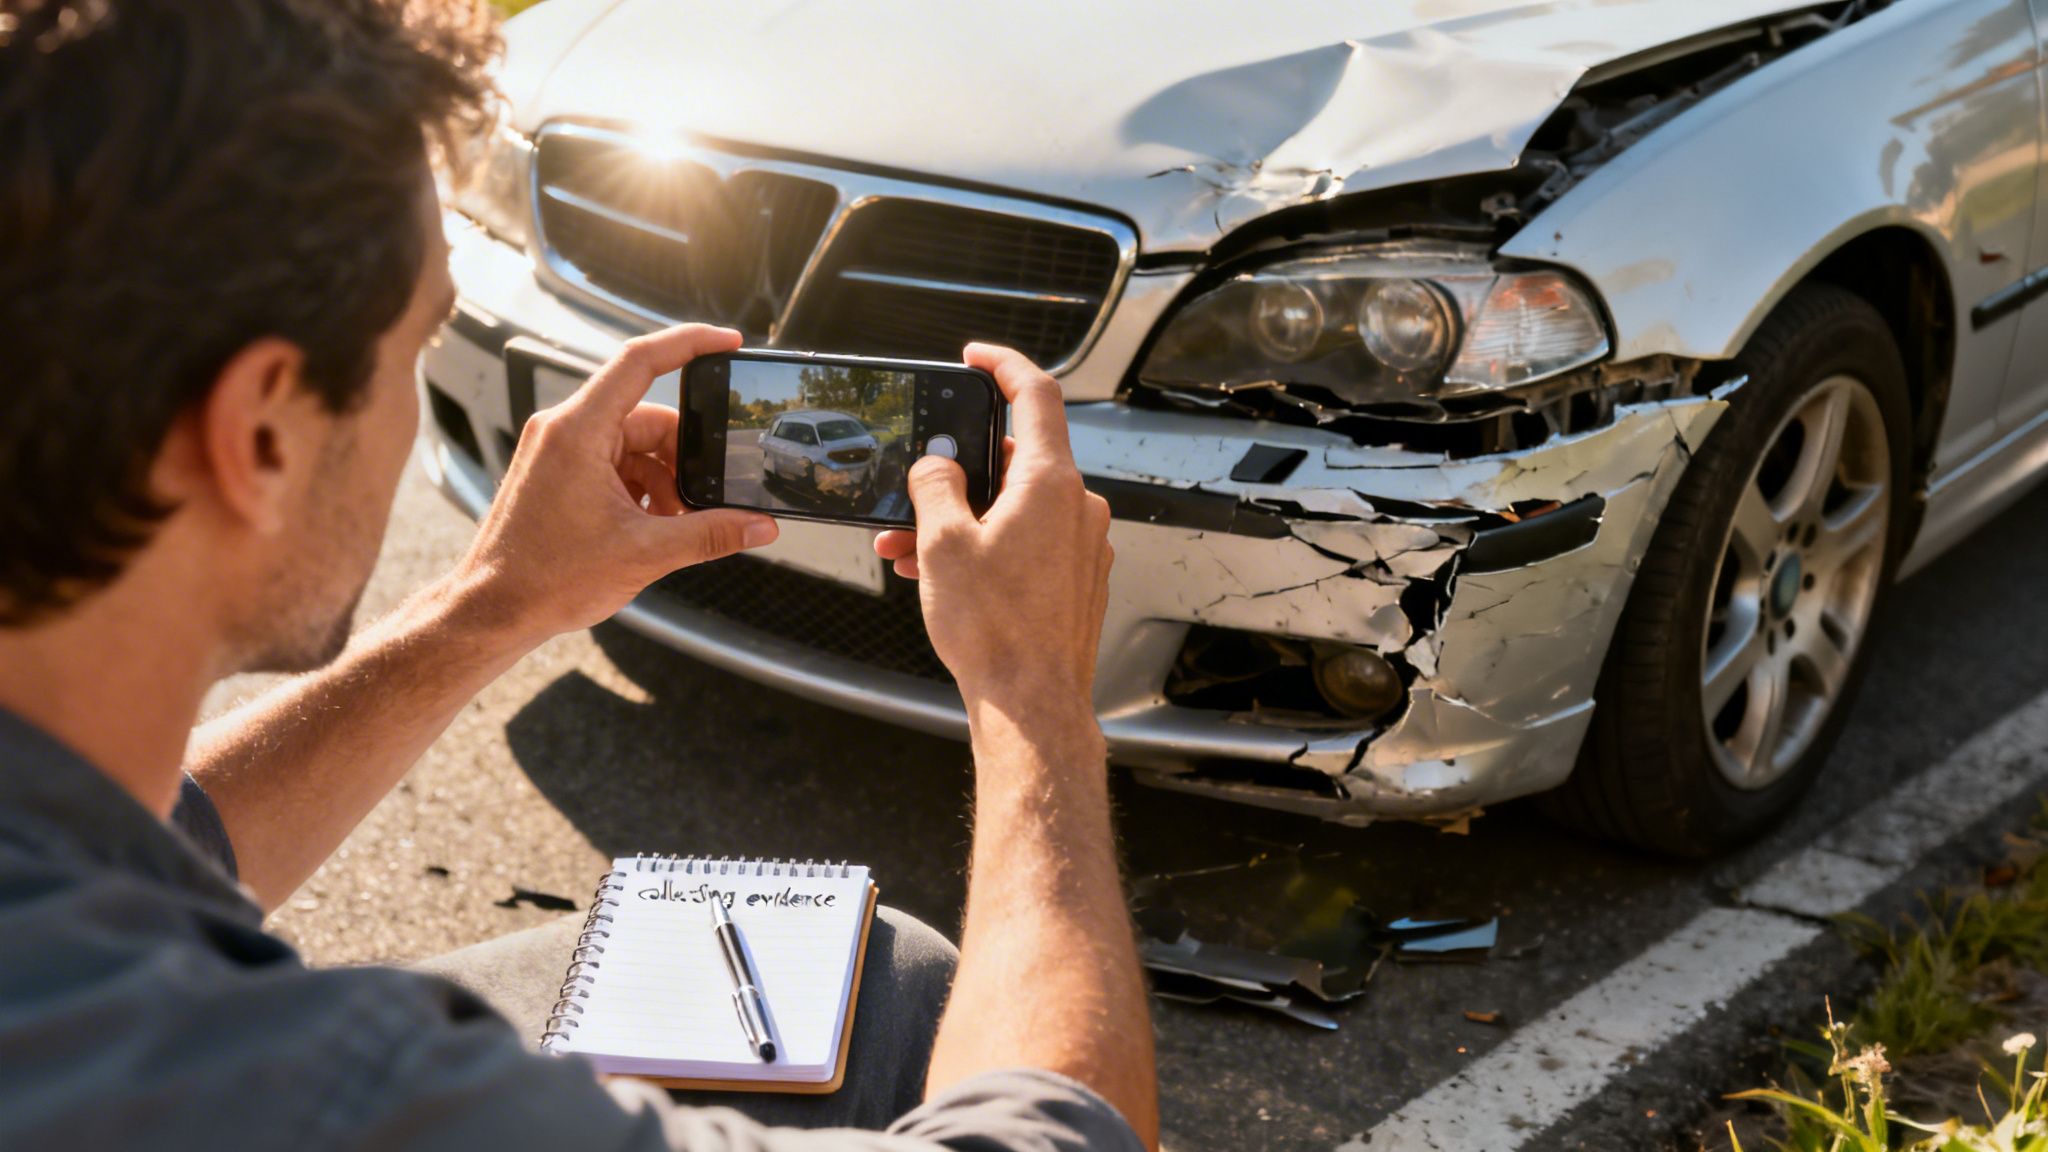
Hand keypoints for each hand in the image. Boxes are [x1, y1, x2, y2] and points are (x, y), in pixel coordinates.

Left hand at [452, 325, 776, 645]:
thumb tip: (760, 527)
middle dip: (683, 458)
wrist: (494, 610)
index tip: (728, 342)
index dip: (689, 343)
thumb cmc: (545, 579)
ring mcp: (559, 452)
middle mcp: (564, 431)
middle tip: (704, 499)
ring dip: (663, 481)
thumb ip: (711, 534)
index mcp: (578, 431)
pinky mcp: (559, 474)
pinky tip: (650, 528)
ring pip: (634, 446)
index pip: (640, 361)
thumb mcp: (645, 553)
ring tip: (673, 525)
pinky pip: (615, 465)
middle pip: (648, 418)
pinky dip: (641, 490)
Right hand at [874, 344, 1111, 711]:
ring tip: (909, 549)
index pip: (1036, 394)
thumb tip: (935, 466)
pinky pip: (1026, 544)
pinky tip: (942, 575)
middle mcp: (1078, 509)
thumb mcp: (943, 543)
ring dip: (961, 519)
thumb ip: (935, 488)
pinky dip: (984, 547)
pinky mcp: (1076, 580)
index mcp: (1051, 484)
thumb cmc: (995, 631)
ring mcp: (1082, 546)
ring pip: (1013, 509)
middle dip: (957, 473)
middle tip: (913, 490)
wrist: (1031, 705)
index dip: (1004, 364)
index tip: (977, 357)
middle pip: (1015, 460)